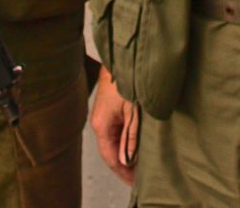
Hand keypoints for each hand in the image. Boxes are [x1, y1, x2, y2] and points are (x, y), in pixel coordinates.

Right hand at [90, 67, 139, 185]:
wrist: (124, 57)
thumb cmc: (128, 80)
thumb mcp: (134, 111)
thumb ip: (131, 137)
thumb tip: (127, 161)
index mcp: (101, 125)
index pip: (111, 157)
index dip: (123, 172)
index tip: (135, 183)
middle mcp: (99, 122)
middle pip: (111, 150)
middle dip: (125, 165)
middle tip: (140, 178)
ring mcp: (103, 114)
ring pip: (114, 140)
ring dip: (126, 151)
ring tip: (140, 164)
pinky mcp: (109, 107)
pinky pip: (117, 129)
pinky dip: (126, 139)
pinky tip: (136, 143)